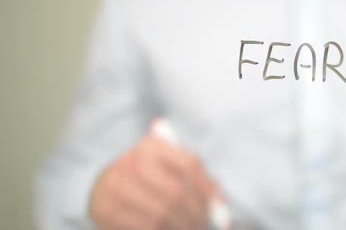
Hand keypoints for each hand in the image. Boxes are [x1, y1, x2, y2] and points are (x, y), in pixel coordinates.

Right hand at [89, 128, 218, 229]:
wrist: (105, 187)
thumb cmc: (151, 178)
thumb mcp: (171, 169)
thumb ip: (199, 182)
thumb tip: (222, 211)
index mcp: (151, 145)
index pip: (189, 164)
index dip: (208, 188)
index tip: (221, 209)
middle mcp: (130, 160)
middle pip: (177, 191)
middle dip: (197, 213)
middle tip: (206, 226)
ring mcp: (114, 185)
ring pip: (162, 212)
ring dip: (183, 226)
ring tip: (193, 229)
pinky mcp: (104, 209)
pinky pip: (144, 227)